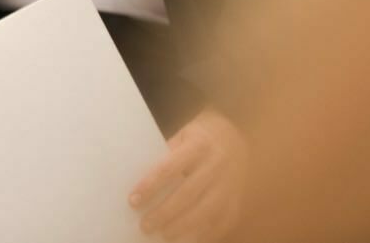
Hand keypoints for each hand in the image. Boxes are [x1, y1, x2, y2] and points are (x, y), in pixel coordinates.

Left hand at [129, 108, 248, 240]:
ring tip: (163, 235)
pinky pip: (221, 223)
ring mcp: (229, 185)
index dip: (150, 186)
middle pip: (187, 194)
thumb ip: (165, 157)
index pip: (169, 168)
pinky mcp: (236, 202)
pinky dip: (204, 235)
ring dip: (182, 227)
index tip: (133, 201)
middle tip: (145, 225)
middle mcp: (216, 165)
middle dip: (164, 213)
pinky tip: (186, 239)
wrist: (234, 138)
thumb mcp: (181, 137)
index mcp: (198, 145)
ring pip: (206, 212)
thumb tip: (138, 182)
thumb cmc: (197, 140)